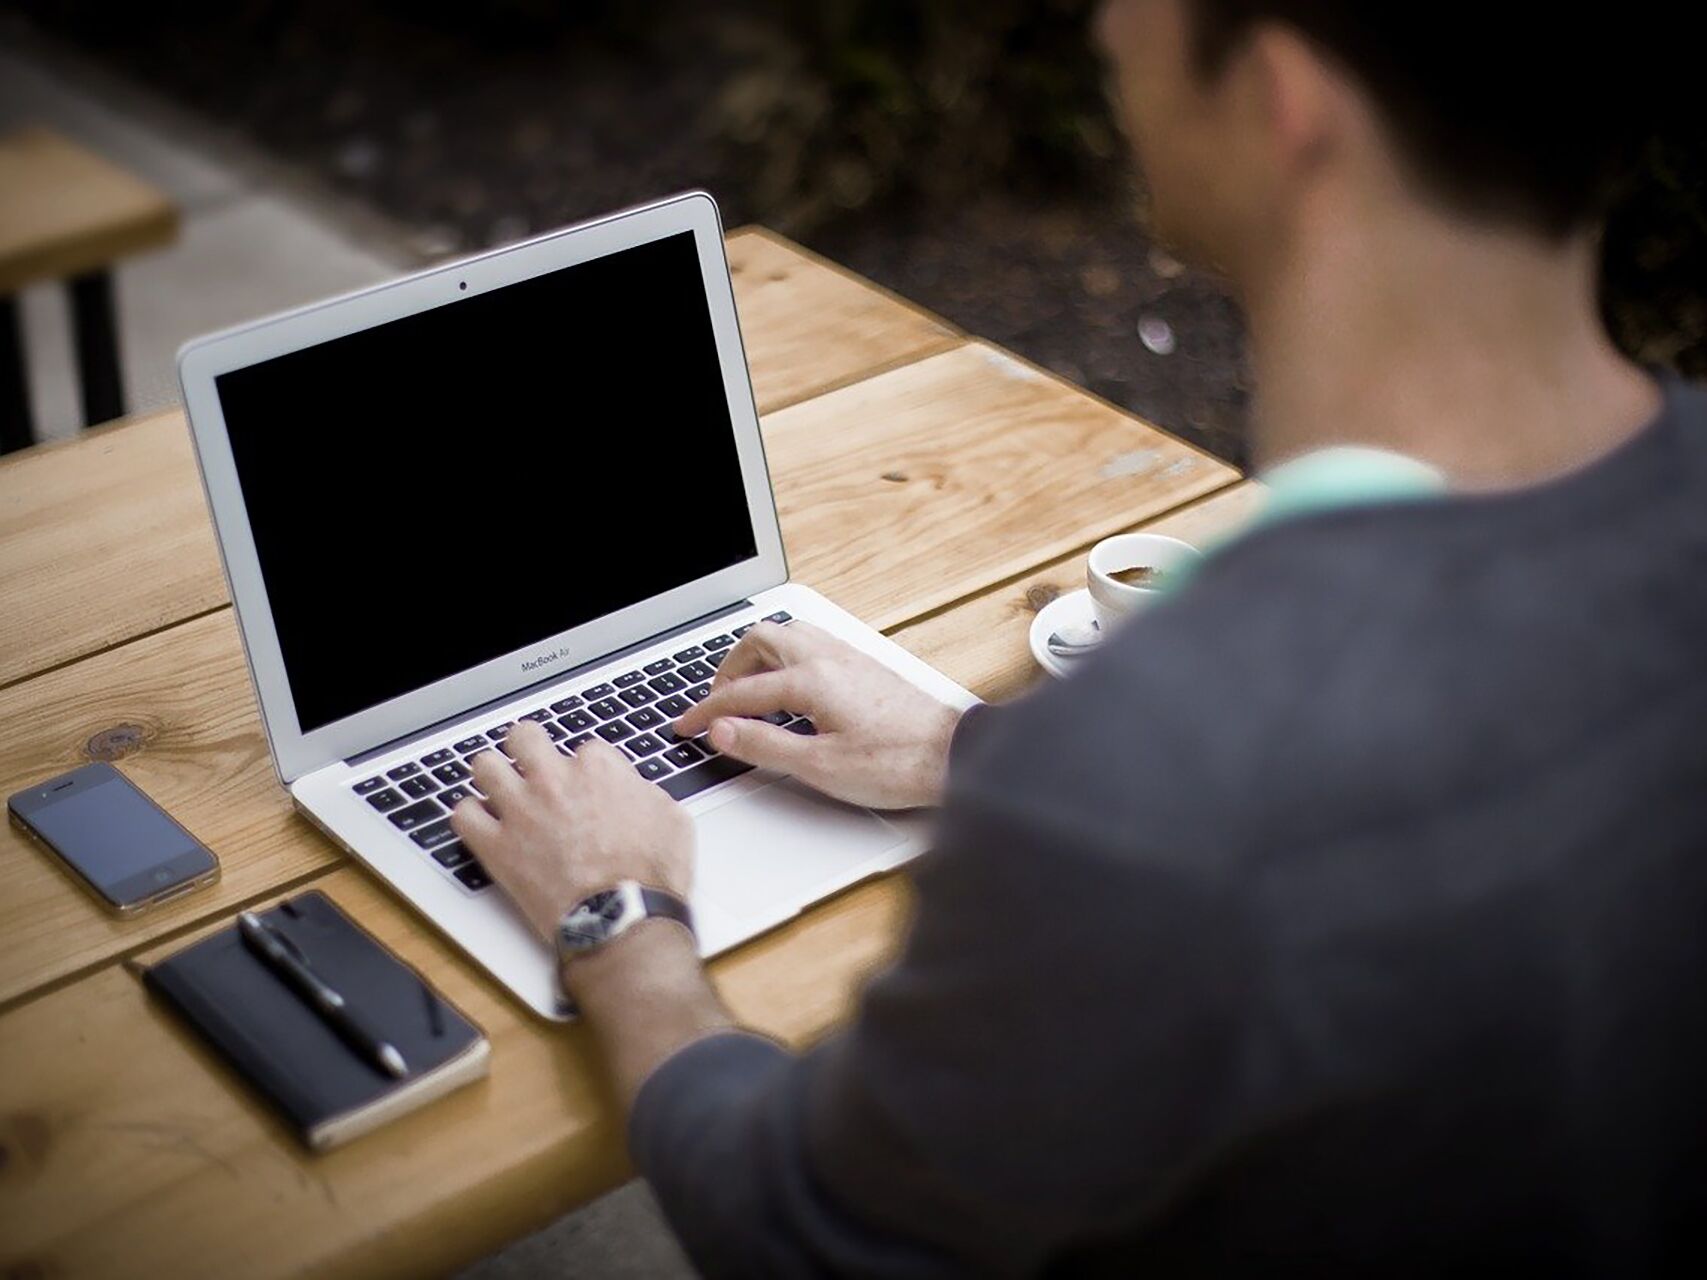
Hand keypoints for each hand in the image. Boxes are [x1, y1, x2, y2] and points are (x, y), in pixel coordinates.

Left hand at [449, 723, 692, 942]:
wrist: (623, 919)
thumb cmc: (650, 876)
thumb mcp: (672, 820)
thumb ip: (646, 793)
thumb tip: (635, 791)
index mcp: (598, 770)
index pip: (583, 749)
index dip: (584, 769)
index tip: (585, 786)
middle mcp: (554, 782)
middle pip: (524, 737)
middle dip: (527, 747)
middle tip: (531, 763)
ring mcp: (521, 811)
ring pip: (484, 766)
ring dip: (492, 775)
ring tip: (498, 787)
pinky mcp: (497, 847)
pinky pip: (463, 816)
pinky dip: (470, 817)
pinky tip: (481, 823)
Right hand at [672, 620, 963, 809]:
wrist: (954, 756)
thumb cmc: (897, 763)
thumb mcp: (820, 767)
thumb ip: (765, 746)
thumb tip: (723, 732)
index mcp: (811, 680)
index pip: (742, 692)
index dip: (707, 712)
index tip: (687, 727)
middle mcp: (828, 657)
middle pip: (760, 641)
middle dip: (728, 669)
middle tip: (716, 703)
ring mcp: (849, 657)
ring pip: (788, 634)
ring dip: (758, 657)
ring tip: (746, 690)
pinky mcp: (865, 665)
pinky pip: (811, 643)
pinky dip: (785, 657)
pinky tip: (789, 685)